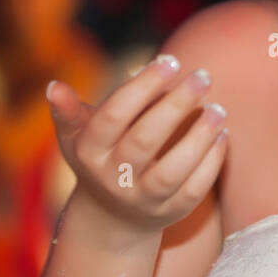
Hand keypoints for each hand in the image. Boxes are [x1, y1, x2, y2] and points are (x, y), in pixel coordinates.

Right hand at [45, 54, 229, 235]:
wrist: (112, 216)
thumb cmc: (100, 155)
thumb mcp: (80, 133)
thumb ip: (72, 109)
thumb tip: (55, 88)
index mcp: (89, 150)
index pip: (114, 115)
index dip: (142, 87)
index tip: (171, 60)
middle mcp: (113, 177)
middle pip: (144, 140)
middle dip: (176, 105)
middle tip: (203, 75)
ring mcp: (141, 199)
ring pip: (172, 171)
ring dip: (199, 137)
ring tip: (218, 109)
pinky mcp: (169, 213)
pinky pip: (194, 190)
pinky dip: (211, 162)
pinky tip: (222, 135)